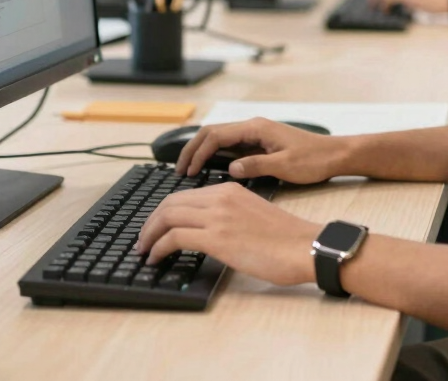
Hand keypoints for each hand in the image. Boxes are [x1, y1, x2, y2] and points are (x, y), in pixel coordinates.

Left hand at [135, 182, 319, 285]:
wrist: (304, 246)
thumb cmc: (286, 238)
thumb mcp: (253, 215)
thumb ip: (230, 215)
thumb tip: (211, 231)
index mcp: (231, 189)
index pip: (186, 194)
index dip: (165, 211)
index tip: (156, 227)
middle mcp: (221, 197)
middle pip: (171, 202)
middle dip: (151, 221)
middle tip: (143, 239)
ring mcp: (218, 216)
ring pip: (168, 216)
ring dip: (149, 234)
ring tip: (144, 250)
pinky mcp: (217, 238)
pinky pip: (174, 237)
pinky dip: (158, 247)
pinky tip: (155, 258)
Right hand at [174, 117, 348, 181]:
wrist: (335, 155)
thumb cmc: (314, 159)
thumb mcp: (285, 165)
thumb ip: (256, 166)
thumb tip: (231, 170)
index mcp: (256, 128)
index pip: (216, 135)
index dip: (198, 152)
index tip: (187, 172)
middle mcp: (254, 127)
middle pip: (213, 133)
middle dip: (194, 149)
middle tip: (179, 171)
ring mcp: (257, 135)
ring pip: (221, 139)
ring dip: (203, 152)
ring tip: (189, 171)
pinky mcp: (261, 144)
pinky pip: (232, 147)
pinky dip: (217, 156)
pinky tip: (212, 171)